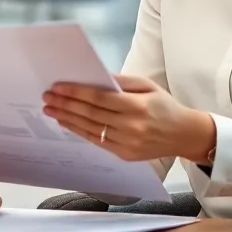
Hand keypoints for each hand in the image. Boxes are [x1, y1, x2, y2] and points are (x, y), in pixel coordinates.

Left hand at [43, 74, 215, 163]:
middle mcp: (132, 126)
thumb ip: (121, 81)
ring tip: (51, 110)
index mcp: (137, 106)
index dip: (76, 92)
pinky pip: (97, 141)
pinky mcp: (125, 155)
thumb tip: (94, 76)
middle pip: (90, 114)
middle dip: (66, 104)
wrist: (184, 134)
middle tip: (47, 97)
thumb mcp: (147, 85)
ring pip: (90, 129)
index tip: (57, 87)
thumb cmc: (164, 106)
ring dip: (67, 119)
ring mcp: (128, 143)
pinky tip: (67, 123)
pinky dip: (80, 131)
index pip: (99, 98)